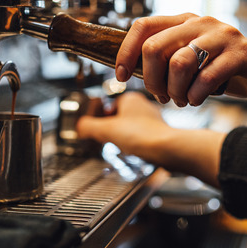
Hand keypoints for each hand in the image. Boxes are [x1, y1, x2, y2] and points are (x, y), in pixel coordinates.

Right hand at [76, 92, 225, 186]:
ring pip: (134, 125)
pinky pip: (144, 136)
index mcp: (131, 98)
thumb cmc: (142, 135)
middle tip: (110, 136)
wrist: (166, 149)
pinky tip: (136, 149)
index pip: (112, 103)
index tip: (99, 126)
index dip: (103, 116)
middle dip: (115, 126)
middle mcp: (145, 105)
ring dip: (127, 134)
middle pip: (123, 115)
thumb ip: (89, 127)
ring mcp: (154, 119)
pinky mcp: (161, 133)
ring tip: (124, 144)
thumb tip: (80, 126)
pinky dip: (138, 142)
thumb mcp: (106, 130)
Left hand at [114, 13, 246, 104]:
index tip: (120, 77)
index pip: (142, 26)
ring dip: (174, 91)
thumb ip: (163, 59)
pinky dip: (196, 95)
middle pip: (155, 47)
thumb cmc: (225, 71)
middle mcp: (201, 21)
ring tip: (181, 101)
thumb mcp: (190, 61)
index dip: (125, 53)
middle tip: (162, 97)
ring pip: (179, 63)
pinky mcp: (243, 52)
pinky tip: (197, 101)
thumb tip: (125, 70)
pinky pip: (207, 76)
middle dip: (151, 80)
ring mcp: (223, 35)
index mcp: (184, 20)